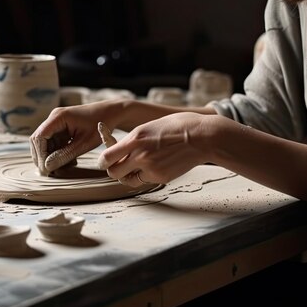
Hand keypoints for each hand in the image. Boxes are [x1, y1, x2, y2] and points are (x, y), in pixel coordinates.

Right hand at [30, 101, 119, 175]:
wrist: (110, 113)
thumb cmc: (101, 125)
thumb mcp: (84, 143)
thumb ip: (65, 155)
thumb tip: (47, 166)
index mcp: (58, 117)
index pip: (39, 137)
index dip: (40, 155)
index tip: (46, 169)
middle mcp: (53, 118)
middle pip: (38, 140)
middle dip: (42, 157)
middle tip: (51, 173)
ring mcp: (56, 123)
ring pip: (44, 144)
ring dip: (50, 157)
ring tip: (66, 166)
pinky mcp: (60, 128)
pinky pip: (53, 143)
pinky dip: (57, 154)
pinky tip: (70, 161)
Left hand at [97, 112, 212, 185]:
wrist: (204, 137)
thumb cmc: (178, 126)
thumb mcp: (149, 126)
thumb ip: (133, 139)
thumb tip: (119, 148)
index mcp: (135, 138)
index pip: (107, 157)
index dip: (103, 161)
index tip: (104, 161)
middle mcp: (140, 155)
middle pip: (113, 172)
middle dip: (113, 169)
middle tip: (118, 165)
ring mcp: (151, 168)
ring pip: (128, 179)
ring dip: (127, 175)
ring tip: (136, 165)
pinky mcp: (161, 178)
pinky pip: (144, 180)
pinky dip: (145, 175)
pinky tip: (154, 165)